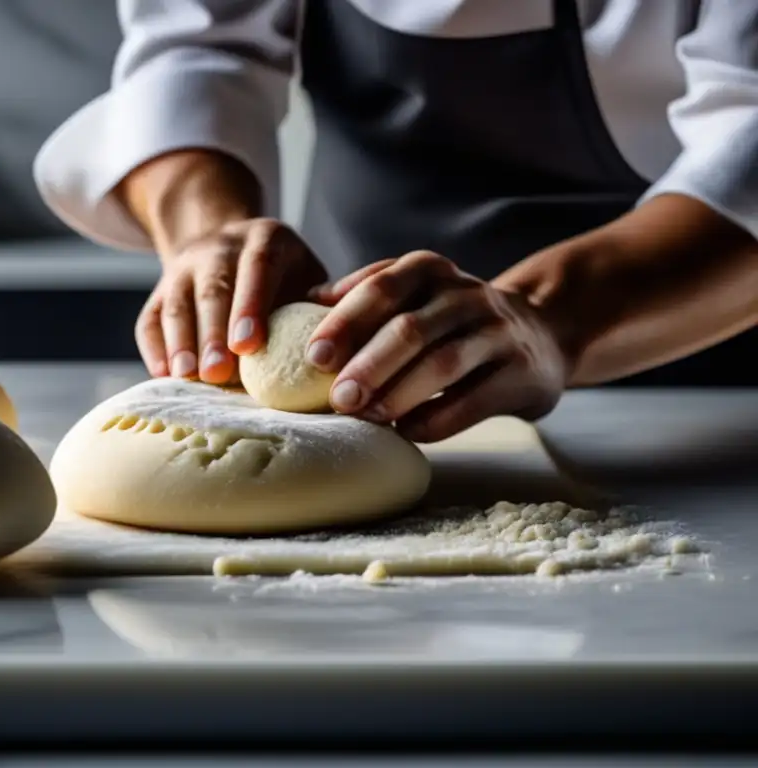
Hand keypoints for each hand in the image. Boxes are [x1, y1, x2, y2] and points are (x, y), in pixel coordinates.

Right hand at [136, 218, 326, 383]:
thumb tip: (338, 350)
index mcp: (265, 239)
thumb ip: (321, 305)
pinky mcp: (159, 290)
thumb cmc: (284, 276)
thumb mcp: (308, 274)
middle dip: (213, 333)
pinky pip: (149, 318)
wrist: (229, 245)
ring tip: (187, 377)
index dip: (250, 306)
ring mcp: (184, 267)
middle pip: (212, 289)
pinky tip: (163, 375)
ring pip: (176, 303)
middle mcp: (219, 247)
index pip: (256, 268)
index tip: (249, 346)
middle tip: (217, 373)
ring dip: (180, 342)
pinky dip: (154, 348)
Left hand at [306, 251, 569, 441]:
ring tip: (367, 417)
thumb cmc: (452, 320)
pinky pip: (474, 399)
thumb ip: (366, 295)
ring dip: (399, 394)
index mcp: (428, 270)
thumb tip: (305, 301)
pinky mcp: (522, 371)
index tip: (313, 357)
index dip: (345, 322)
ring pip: (443, 363)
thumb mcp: (414, 294)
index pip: (381, 288)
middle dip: (369, 365)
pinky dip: (437, 420)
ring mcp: (498, 330)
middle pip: (410, 328)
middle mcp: (465, 293)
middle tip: (338, 398)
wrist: (542, 332)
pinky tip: (406, 433)